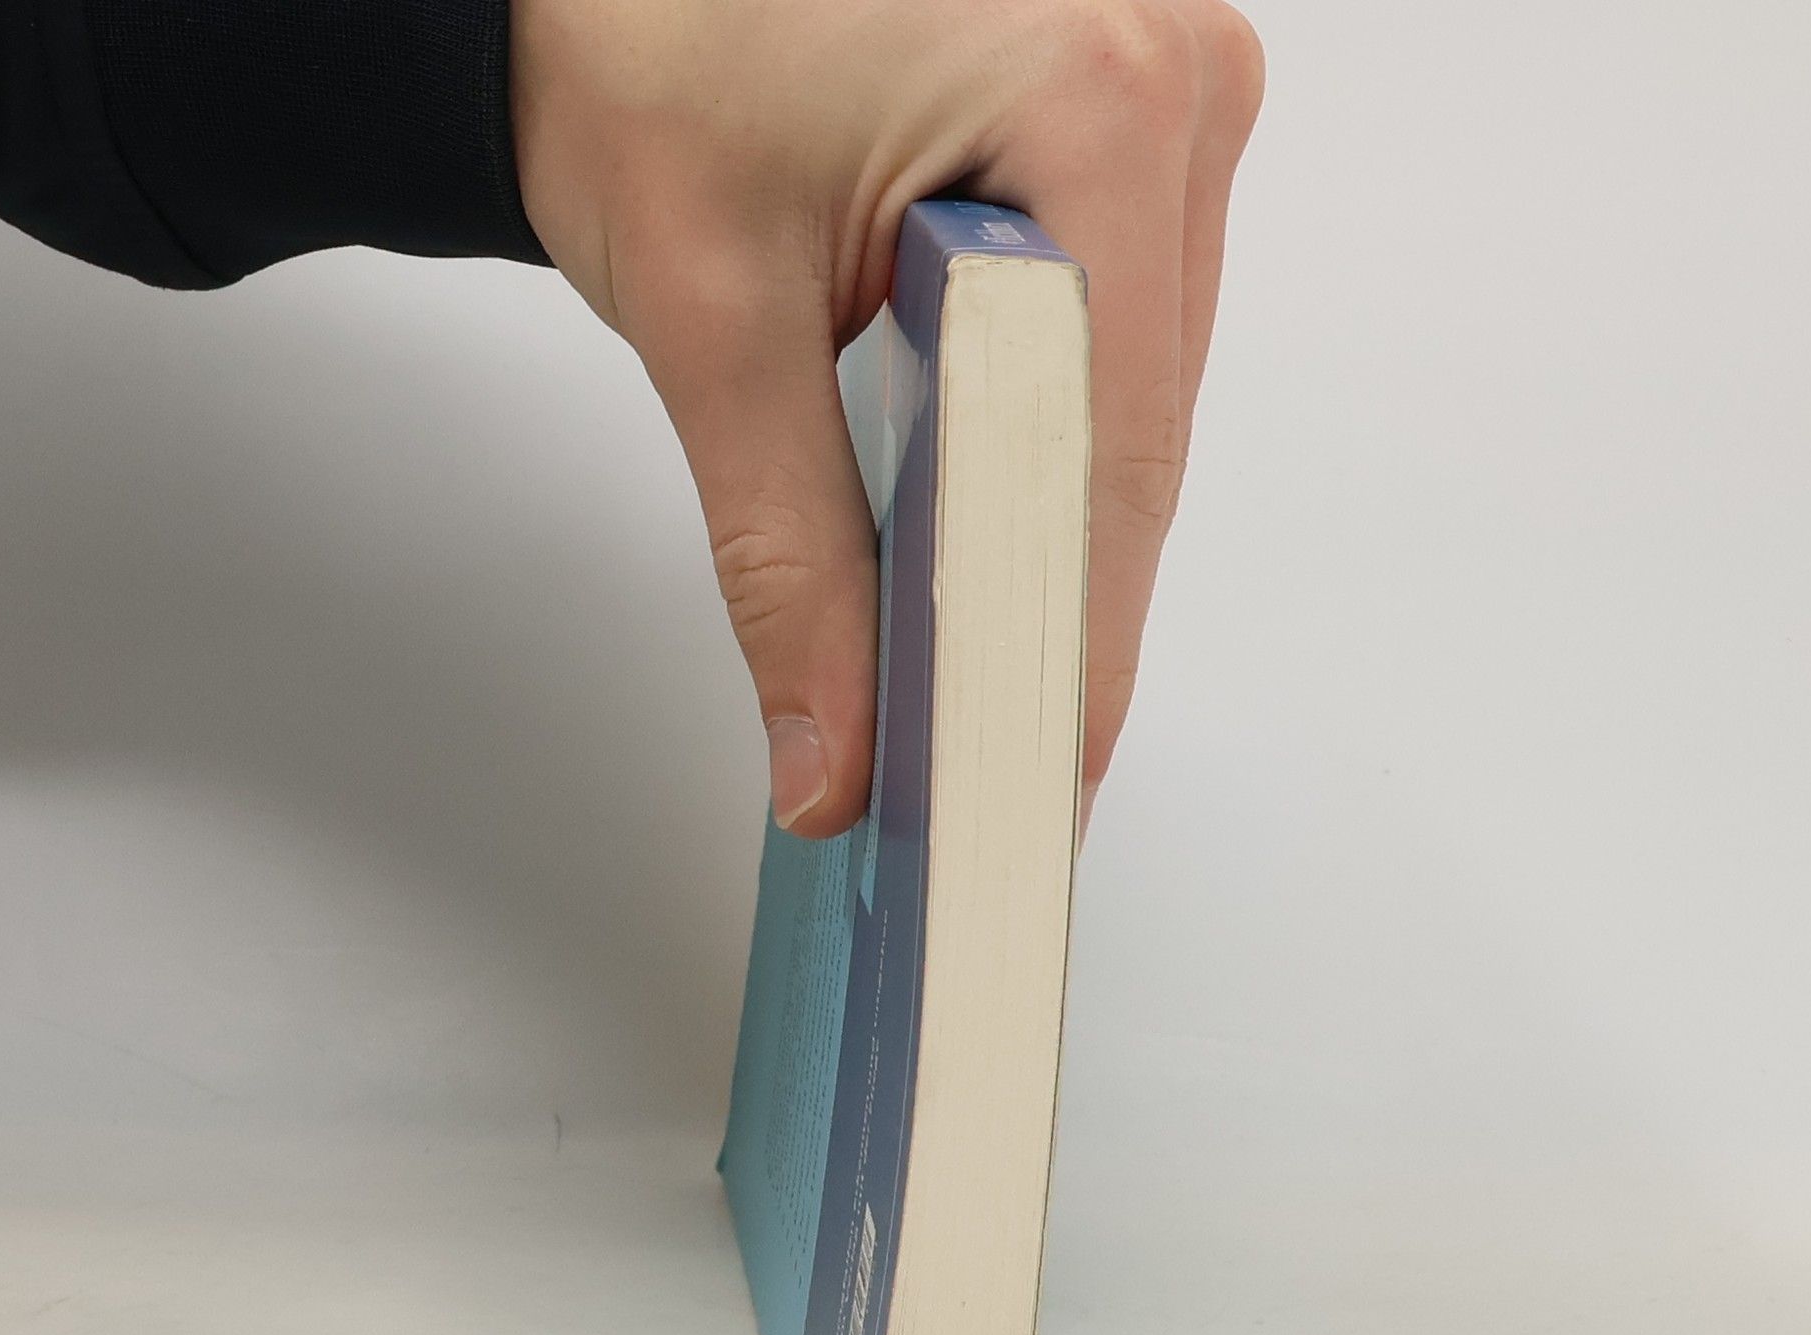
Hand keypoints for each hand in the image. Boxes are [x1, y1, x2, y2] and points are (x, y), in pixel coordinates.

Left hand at [512, 0, 1262, 836]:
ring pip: (1135, 385)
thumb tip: (834, 756)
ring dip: (1052, 516)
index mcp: (1092, 99)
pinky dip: (1050, 428)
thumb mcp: (711, 317)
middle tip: (983, 758)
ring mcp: (1164, 84)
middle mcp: (1170, 77)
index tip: (1028, 784)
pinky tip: (986, 506)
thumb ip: (785, 559)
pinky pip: (1117, 320)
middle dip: (1055, 599)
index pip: (1112, 453)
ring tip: (975, 656)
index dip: (1070, 648)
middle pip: (1138, 429)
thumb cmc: (639, 47)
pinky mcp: (1128, 109)